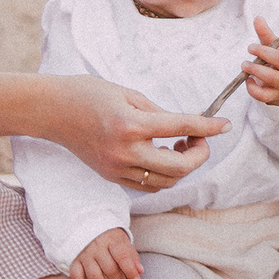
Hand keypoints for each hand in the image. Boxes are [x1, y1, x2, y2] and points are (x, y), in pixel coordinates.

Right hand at [39, 77, 226, 187]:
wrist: (53, 111)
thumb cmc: (89, 94)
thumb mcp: (129, 93)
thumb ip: (159, 113)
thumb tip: (185, 126)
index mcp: (131, 123)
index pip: (181, 128)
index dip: (208, 127)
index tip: (225, 125)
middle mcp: (125, 151)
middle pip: (178, 168)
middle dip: (199, 155)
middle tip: (200, 139)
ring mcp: (117, 168)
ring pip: (165, 182)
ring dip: (182, 167)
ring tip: (180, 146)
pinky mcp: (111, 177)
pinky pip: (147, 185)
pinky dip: (163, 174)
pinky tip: (161, 155)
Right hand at [67, 227, 141, 278]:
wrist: (88, 226)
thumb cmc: (110, 238)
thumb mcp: (123, 242)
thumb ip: (132, 256)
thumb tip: (140, 272)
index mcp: (112, 239)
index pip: (122, 257)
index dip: (130, 271)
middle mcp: (96, 246)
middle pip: (109, 269)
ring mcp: (84, 254)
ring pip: (94, 277)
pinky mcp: (74, 261)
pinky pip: (77, 278)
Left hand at [239, 18, 278, 108]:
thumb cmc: (277, 62)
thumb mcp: (274, 47)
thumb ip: (266, 34)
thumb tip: (257, 18)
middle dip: (264, 53)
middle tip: (250, 47)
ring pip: (271, 78)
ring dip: (255, 69)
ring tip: (244, 64)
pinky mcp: (273, 96)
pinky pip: (263, 95)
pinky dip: (252, 88)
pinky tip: (247, 79)